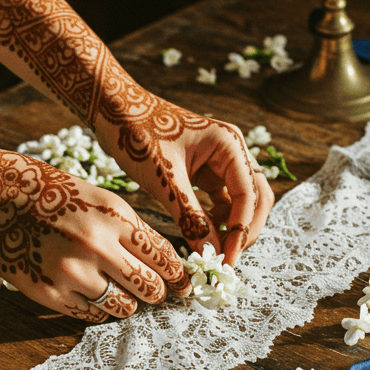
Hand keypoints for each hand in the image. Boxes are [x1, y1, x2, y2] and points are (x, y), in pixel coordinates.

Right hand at [0, 149, 193, 320]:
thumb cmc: (47, 190)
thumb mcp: (97, 196)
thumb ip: (128, 229)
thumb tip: (161, 261)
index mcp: (114, 215)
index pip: (164, 257)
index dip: (180, 275)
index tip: (185, 284)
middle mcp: (97, 246)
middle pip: (150, 288)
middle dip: (159, 293)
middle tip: (158, 293)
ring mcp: (71, 273)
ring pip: (123, 307)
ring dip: (129, 303)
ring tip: (124, 294)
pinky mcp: (47, 294)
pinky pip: (90, 315)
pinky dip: (99, 309)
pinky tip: (94, 295)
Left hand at [94, 84, 273, 265]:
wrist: (113, 109)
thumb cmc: (136, 133)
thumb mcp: (163, 179)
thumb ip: (190, 216)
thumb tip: (208, 253)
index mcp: (229, 144)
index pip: (249, 195)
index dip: (241, 231)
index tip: (226, 260)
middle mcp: (232, 150)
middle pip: (256, 198)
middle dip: (244, 230)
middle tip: (224, 259)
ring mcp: (221, 160)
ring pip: (242, 201)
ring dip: (233, 227)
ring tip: (212, 250)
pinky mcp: (206, 170)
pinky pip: (222, 199)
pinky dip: (217, 219)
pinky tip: (202, 235)